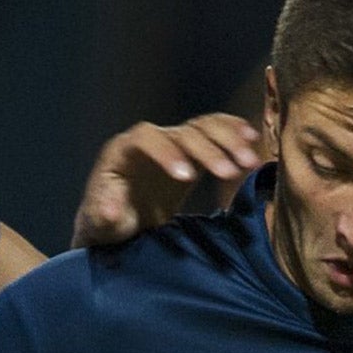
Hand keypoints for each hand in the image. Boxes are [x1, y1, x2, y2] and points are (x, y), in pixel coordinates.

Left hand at [72, 114, 268, 247]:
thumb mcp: (100, 224)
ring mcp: (171, 143)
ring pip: (201, 128)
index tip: (187, 177)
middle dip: (207, 150)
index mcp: (122, 152)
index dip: (167, 152)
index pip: (146, 138)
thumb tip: (110, 211)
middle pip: (181, 133)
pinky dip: (231, 131)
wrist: (119, 222)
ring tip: (250, 161)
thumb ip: (103, 214)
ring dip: (227, 140)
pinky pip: (211, 131)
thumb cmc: (107, 224)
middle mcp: (148, 140)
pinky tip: (252, 138)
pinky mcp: (189, 151)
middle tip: (231, 173)